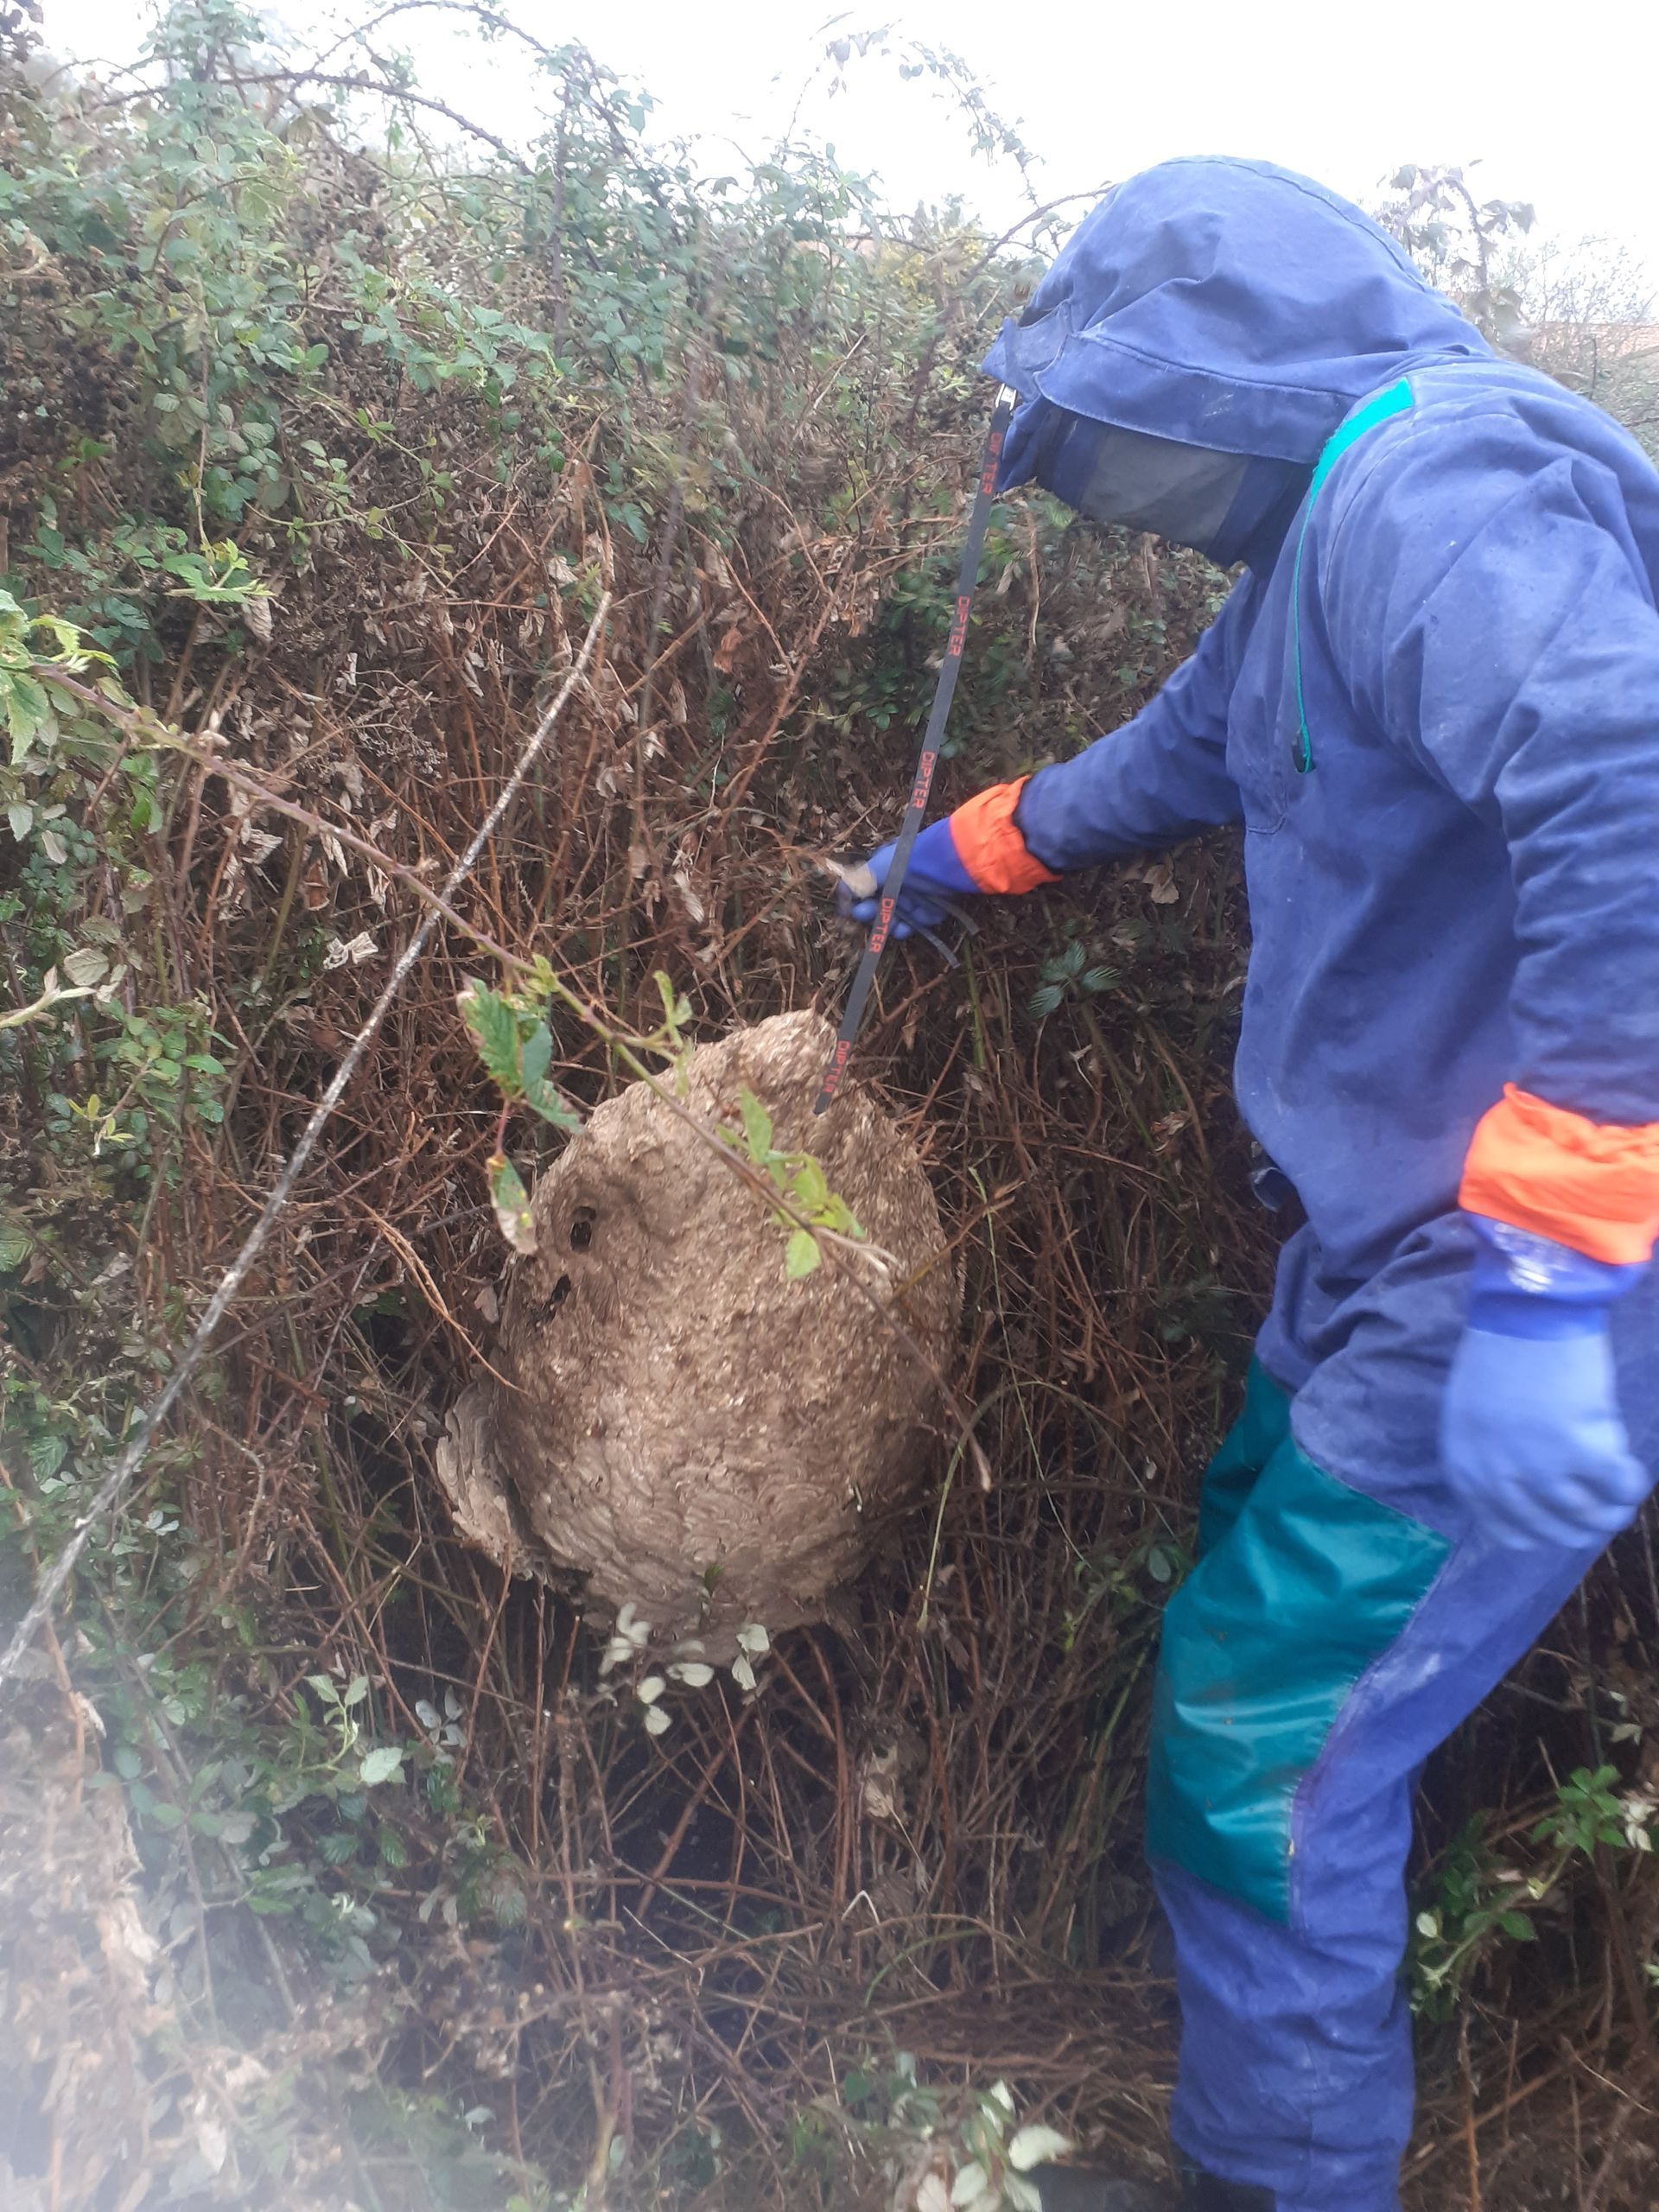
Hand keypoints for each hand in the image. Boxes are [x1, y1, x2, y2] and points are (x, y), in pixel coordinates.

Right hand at [836, 816, 979, 939]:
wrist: (943, 865)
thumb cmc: (906, 862)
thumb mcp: (876, 868)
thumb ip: (856, 882)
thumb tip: (841, 893)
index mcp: (886, 868)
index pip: (866, 887)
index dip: (856, 900)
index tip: (848, 910)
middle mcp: (900, 883)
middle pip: (879, 905)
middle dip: (869, 912)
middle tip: (863, 914)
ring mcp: (915, 898)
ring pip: (894, 918)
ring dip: (886, 924)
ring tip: (885, 926)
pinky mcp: (929, 912)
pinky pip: (913, 924)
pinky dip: (906, 929)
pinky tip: (901, 930)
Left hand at [1441, 1324, 1647, 1549]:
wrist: (1527, 1312)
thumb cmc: (1500, 1352)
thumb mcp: (1471, 1416)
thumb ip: (1491, 1458)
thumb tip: (1527, 1493)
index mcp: (1466, 1469)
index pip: (1507, 1530)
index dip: (1542, 1532)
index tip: (1563, 1524)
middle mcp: (1499, 1479)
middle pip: (1553, 1530)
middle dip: (1583, 1526)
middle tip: (1603, 1511)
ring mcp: (1543, 1470)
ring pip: (1590, 1517)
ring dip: (1612, 1512)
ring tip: (1621, 1498)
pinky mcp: (1585, 1453)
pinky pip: (1620, 1488)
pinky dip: (1630, 1485)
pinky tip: (1630, 1472)